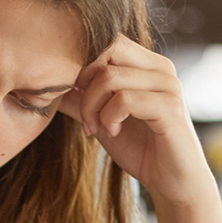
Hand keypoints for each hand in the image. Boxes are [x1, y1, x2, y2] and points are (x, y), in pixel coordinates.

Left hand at [57, 34, 219, 215]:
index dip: (81, 65)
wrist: (172, 182)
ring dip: (92, 107)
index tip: (74, 97)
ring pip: (109, 77)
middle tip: (84, 113)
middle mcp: (159, 67)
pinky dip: (108, 118)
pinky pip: (124, 99)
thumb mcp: (101, 121)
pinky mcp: (170, 106)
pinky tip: (113, 132)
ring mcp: (167, 84)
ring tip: (95, 128)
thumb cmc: (140, 150)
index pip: (106, 41)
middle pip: (106, 49)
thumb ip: (80, 102)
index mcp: (145, 65)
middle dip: (83, 82)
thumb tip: (49, 88)